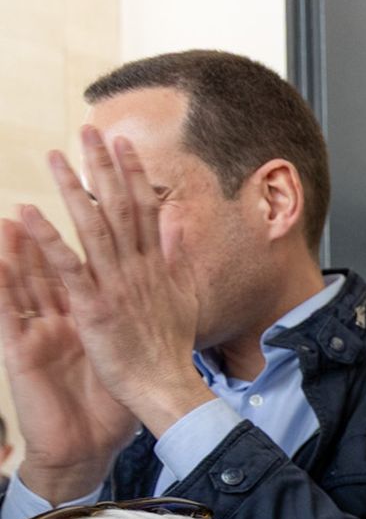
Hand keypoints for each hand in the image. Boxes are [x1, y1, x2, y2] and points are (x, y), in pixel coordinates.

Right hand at [0, 217, 137, 501]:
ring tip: (10, 220)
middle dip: (46, 236)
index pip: (83, 274)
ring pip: (22, 286)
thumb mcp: (126, 356)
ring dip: (15, 253)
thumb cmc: (107, 402)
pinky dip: (1, 288)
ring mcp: (37, 335)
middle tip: (45, 212)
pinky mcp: (20, 352)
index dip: (86, 245)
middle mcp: (58, 322)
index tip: (93, 216)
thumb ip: (135, 324)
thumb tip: (159, 301)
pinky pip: (7, 316)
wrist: (85, 445)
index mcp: (85, 319)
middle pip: (49, 272)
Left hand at [22, 128, 211, 436]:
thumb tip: (178, 225)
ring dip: (72, 190)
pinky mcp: (94, 306)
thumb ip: (178, 258)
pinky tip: (28, 213)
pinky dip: (48, 239)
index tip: (122, 143)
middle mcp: (138, 269)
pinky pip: (67, 266)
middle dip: (103, 167)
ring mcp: (116, 286)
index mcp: (157, 266)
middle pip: (119, 208)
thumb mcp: (184, 298)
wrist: (167, 386)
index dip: (133, 173)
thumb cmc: (172, 349)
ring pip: (92, 228)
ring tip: (54, 158)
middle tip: (88, 132)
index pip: (145, 209)